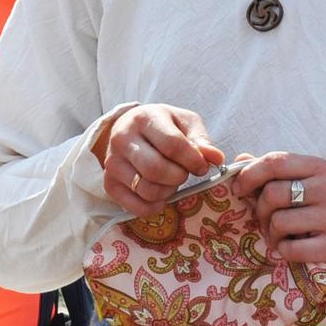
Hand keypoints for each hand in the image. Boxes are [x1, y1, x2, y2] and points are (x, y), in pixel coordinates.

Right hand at [99, 103, 224, 218]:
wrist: (128, 128)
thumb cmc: (162, 126)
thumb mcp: (184, 123)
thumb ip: (201, 140)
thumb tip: (216, 159)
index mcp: (144, 118)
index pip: (172, 145)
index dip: (193, 160)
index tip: (201, 166)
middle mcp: (123, 139)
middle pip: (156, 170)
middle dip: (179, 177)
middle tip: (184, 173)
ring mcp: (113, 163)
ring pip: (147, 190)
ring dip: (168, 191)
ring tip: (171, 181)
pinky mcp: (109, 184)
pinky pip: (135, 206)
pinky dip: (154, 207)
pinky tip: (161, 197)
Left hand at [231, 153, 325, 278]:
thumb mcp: (311, 182)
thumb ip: (278, 172)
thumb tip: (241, 159)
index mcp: (320, 168)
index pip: (276, 161)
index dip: (250, 174)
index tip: (238, 189)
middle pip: (273, 194)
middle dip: (259, 210)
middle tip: (263, 220)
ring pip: (278, 222)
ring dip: (270, 233)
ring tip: (278, 236)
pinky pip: (290, 248)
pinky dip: (283, 251)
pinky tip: (291, 248)